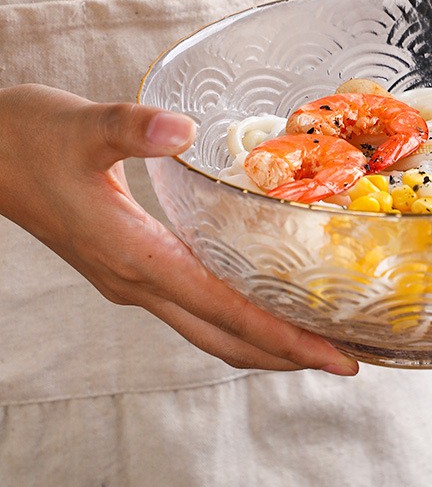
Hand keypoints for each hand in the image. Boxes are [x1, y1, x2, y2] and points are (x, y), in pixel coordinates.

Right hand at [0, 84, 358, 375]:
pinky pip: (194, 310)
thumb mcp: (81, 126)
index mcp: (133, 255)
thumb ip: (132, 127)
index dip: (281, 337)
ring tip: (314, 343)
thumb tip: (180, 130)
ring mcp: (130, 281)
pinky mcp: (129, 270)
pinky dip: (235, 320)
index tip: (332, 356)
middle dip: (285, 355)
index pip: (222, 309)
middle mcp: (136, 282)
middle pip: (222, 338)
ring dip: (262, 344)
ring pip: (207, 331)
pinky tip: (261, 304)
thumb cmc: (27, 139)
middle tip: (345, 360)